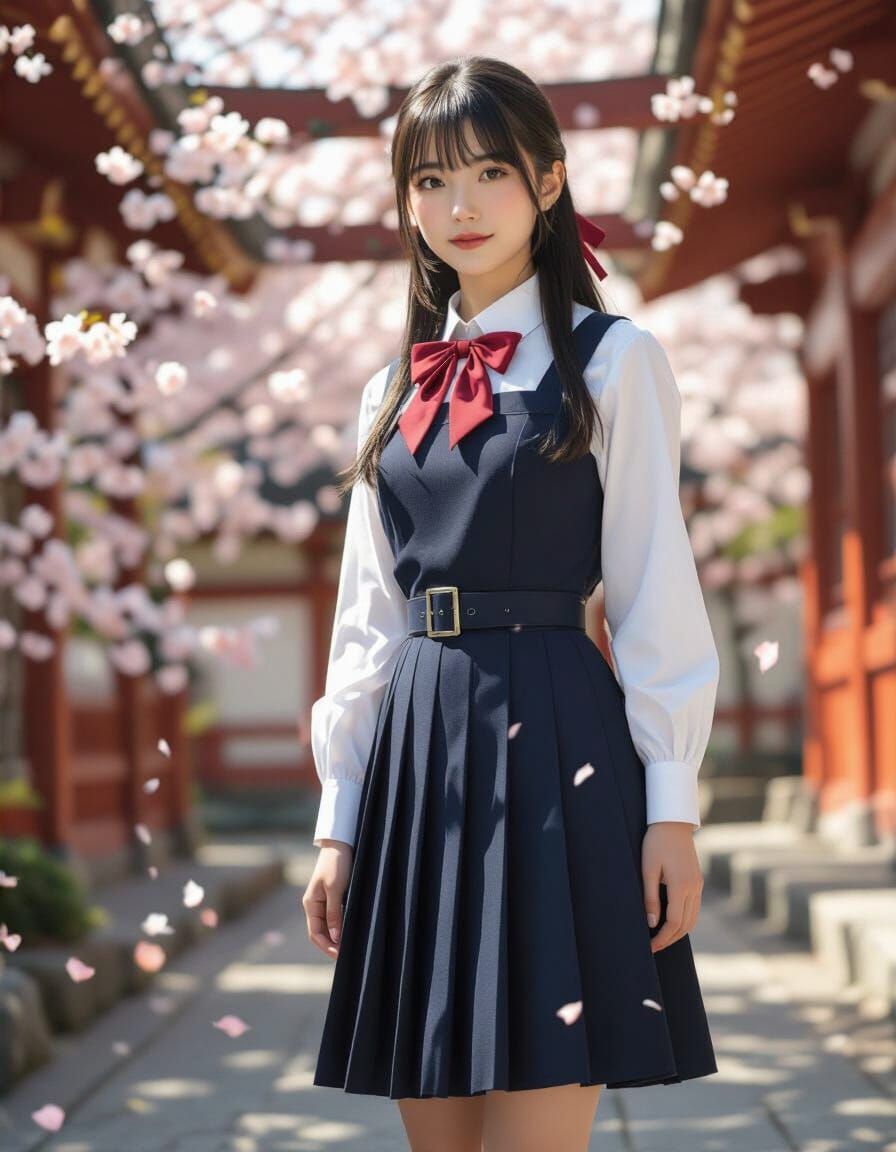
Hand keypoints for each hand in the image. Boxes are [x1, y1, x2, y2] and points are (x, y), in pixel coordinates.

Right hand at [303, 839, 352, 959]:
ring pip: (329, 926)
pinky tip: (351, 930)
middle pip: (321, 932)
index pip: (315, 933)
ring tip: (351, 946)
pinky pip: (335, 916)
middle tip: (348, 954)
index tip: (340, 956)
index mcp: (311, 904)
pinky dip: (341, 926)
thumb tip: (335, 937)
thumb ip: (334, 913)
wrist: (340, 843)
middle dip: (332, 945)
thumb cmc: (336, 864)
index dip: (326, 947)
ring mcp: (323, 901)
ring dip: (337, 937)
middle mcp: (315, 905)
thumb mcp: (336, 888)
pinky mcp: (333, 896)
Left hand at [642, 822, 702, 953]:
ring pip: (692, 918)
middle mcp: (694, 888)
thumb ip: (650, 897)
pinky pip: (694, 908)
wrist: (673, 822)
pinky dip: (684, 920)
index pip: (674, 922)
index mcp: (681, 885)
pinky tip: (671, 922)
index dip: (662, 938)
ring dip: (678, 932)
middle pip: (686, 925)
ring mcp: (698, 885)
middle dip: (670, 939)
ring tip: (661, 939)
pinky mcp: (697, 881)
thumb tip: (652, 924)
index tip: (650, 947)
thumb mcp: (648, 869)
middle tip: (654, 948)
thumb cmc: (656, 843)